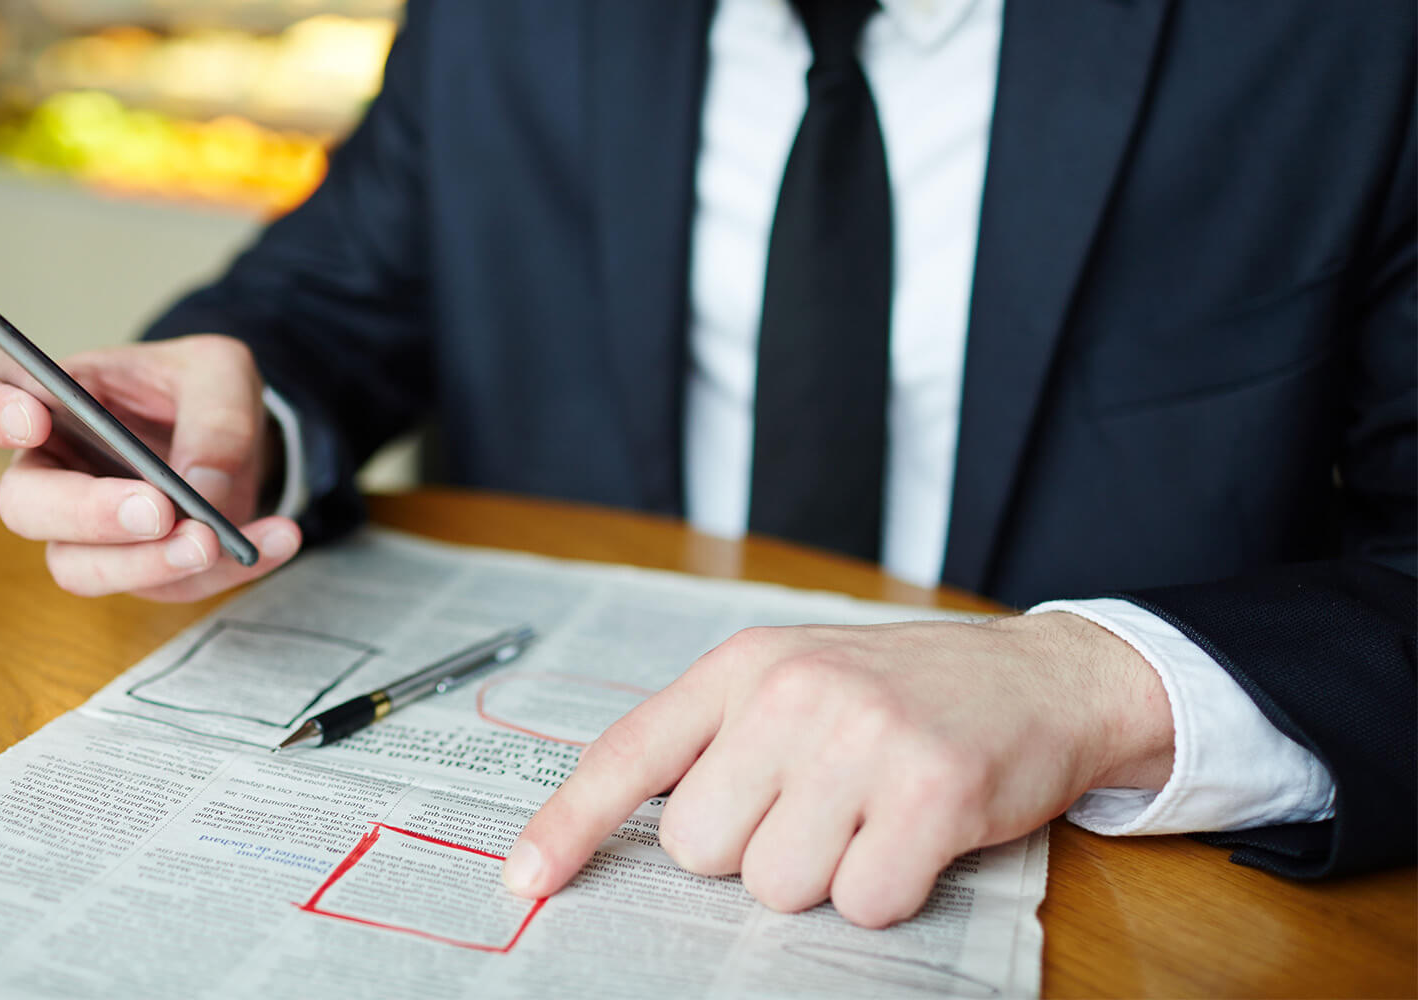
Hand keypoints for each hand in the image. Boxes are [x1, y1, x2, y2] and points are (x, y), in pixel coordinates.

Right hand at [0, 335, 301, 601]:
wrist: (239, 435)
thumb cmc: (200, 391)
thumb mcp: (222, 374)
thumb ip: (214, 416)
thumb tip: (201, 487)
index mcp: (51, 402)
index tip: (32, 420)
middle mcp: (53, 474)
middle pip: (25, 507)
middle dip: (87, 514)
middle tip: (157, 509)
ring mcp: (88, 533)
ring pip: (80, 569)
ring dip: (148, 564)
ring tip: (214, 541)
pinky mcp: (137, 570)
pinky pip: (165, 587)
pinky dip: (227, 570)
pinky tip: (275, 541)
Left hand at [503, 613, 1173, 927]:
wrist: (1040, 676)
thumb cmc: (901, 692)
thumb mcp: (793, 680)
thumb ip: (715, 738)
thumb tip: (633, 827)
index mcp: (744, 665)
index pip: (630, 755)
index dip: (569, 824)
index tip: (526, 880)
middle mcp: (794, 693)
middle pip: (701, 850)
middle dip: (752, 851)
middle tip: (816, 807)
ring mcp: (865, 738)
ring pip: (778, 886)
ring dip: (824, 873)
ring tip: (869, 814)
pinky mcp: (933, 791)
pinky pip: (862, 902)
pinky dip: (885, 892)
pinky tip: (913, 838)